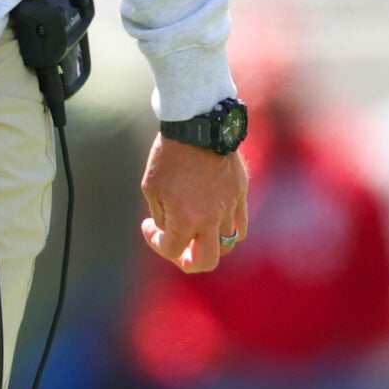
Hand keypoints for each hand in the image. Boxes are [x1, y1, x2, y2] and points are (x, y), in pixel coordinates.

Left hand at [141, 135, 249, 273]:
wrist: (197, 127)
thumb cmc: (169, 155)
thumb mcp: (152, 187)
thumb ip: (162, 216)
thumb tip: (170, 230)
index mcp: (186, 218)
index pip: (172, 250)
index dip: (155, 243)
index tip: (148, 227)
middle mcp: (212, 219)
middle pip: (206, 261)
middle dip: (188, 262)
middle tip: (177, 251)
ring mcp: (230, 208)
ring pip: (227, 245)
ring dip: (209, 245)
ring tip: (195, 233)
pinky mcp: (241, 195)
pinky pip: (240, 226)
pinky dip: (228, 231)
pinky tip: (213, 220)